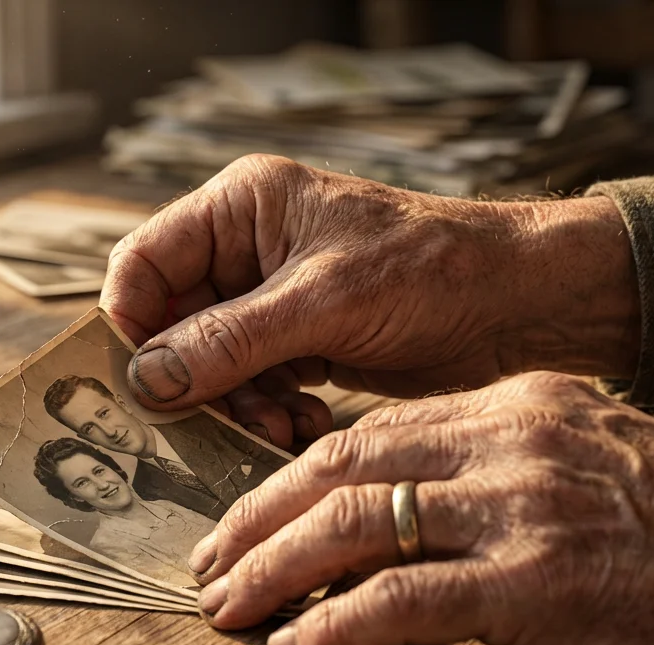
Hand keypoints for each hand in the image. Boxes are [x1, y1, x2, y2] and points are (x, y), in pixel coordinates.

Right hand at [100, 154, 640, 426]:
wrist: (520, 304)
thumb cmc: (433, 271)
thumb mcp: (324, 302)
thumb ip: (230, 340)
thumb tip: (147, 378)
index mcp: (240, 208)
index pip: (143, 264)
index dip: (133, 324)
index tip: (148, 382)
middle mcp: (245, 250)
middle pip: (170, 326)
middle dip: (196, 381)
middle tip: (229, 420)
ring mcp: (269, 301)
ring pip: (208, 367)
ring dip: (236, 407)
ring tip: (279, 427)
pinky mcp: (297, 343)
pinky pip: (250, 388)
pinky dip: (266, 413)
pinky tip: (303, 424)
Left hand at [187, 372, 653, 644]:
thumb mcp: (585, 461)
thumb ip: (491, 465)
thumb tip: (397, 501)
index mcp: (515, 404)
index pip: (368, 431)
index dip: (290, 479)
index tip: (246, 519)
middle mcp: (508, 440)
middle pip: (339, 466)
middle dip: (258, 518)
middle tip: (210, 563)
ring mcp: (521, 508)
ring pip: (353, 525)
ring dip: (274, 571)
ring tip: (230, 609)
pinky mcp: (537, 583)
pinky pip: (404, 600)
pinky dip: (337, 625)